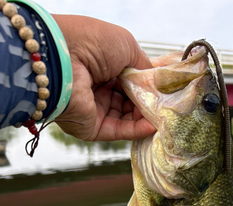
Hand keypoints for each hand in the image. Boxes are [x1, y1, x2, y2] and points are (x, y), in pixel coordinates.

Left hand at [52, 15, 155, 140]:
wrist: (62, 60)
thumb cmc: (92, 44)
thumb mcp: (126, 45)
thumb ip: (144, 65)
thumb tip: (156, 83)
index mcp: (103, 67)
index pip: (130, 81)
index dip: (147, 86)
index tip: (164, 90)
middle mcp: (98, 89)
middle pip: (130, 101)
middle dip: (148, 103)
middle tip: (166, 105)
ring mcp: (95, 110)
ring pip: (127, 118)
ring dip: (145, 117)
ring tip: (162, 115)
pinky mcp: (92, 128)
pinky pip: (119, 130)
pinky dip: (137, 129)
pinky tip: (152, 125)